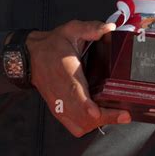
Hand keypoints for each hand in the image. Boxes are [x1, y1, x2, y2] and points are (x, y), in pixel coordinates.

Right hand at [27, 20, 131, 136]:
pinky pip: (74, 126)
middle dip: (104, 117)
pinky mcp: (58, 110)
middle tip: (123, 114)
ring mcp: (59, 103)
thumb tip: (108, 28)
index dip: (86, 105)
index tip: (96, 112)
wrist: (31, 56)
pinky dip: (88, 126)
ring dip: (97, 123)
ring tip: (115, 115)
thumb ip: (90, 28)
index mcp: (65, 70)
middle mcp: (61, 91)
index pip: (74, 91)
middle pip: (81, 114)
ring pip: (79, 124)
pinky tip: (100, 119)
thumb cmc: (53, 45)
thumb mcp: (71, 30)